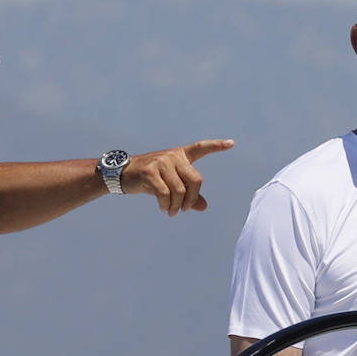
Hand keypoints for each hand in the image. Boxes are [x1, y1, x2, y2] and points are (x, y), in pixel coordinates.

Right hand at [120, 139, 234, 214]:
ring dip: (177, 206)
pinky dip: (166, 205)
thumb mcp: (171, 185)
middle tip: (184, 210)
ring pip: (180, 190)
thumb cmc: (151, 180)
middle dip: (191, 199)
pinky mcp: (150, 171)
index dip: (217, 146)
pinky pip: (165, 193)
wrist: (124, 175)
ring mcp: (162, 162)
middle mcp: (174, 156)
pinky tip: (164, 208)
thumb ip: (189, 195)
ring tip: (171, 212)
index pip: (201, 148)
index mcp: (181, 155)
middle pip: (195, 180)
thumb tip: (204, 207)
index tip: (232, 143)